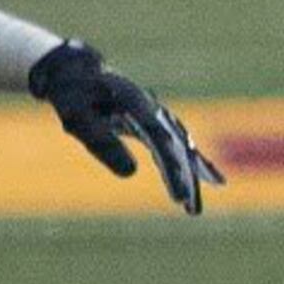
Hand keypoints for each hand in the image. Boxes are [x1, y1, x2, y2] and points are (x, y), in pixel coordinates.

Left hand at [29, 42, 220, 215]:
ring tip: (195, 207)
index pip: (162, 143)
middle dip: (188, 179)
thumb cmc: (73, 95)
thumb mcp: (77, 119)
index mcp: (138, 106)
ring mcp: (159, 117)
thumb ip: (103, 143)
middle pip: (180, 148)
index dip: (173, 169)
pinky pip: (179, 147)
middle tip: (191, 209)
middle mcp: (156, 111)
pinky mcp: (156, 125)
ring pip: (183, 149)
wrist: (77, 74)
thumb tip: (131, 175)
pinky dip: (194, 164)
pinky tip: (210, 180)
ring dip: (193, 176)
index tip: (179, 197)